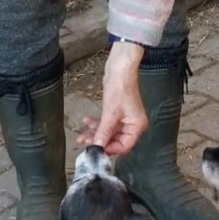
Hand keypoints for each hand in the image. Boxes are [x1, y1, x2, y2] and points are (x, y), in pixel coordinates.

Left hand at [78, 41, 146, 155]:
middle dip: (99, 141)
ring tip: (81, 135)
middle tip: (84, 142)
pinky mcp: (116, 113)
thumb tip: (97, 147)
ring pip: (108, 132)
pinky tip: (86, 122)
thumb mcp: (110, 113)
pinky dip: (97, 124)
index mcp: (137, 127)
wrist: (119, 69)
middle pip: (115, 140)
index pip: (124, 146)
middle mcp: (132, 125)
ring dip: (95, 133)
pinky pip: (106, 123)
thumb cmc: (121, 88)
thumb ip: (103, 132)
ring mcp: (124, 119)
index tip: (96, 150)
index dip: (110, 149)